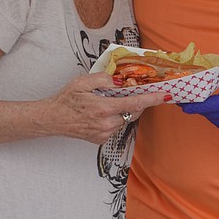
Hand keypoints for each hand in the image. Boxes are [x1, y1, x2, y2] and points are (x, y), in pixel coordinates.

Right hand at [48, 73, 168, 144]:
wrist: (52, 119)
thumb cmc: (66, 99)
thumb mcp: (83, 82)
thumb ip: (104, 79)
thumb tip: (120, 81)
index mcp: (103, 107)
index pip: (135, 102)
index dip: (152, 99)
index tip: (165, 95)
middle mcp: (106, 123)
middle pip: (133, 112)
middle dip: (137, 101)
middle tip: (133, 91)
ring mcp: (104, 133)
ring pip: (125, 119)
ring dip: (124, 109)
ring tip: (108, 102)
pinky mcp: (101, 139)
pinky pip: (116, 126)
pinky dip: (114, 117)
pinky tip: (102, 112)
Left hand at [179, 54, 218, 135]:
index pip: (215, 105)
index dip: (197, 105)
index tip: (184, 103)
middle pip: (211, 113)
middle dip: (196, 107)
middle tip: (184, 99)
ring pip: (214, 119)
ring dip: (205, 112)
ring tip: (195, 102)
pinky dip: (213, 117)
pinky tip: (210, 109)